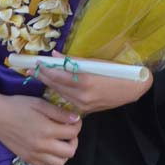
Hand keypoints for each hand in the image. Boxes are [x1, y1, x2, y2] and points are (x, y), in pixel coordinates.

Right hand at [0, 93, 81, 164]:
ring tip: (59, 141)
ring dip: (63, 152)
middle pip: (70, 152)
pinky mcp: (27, 159)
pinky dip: (51, 159)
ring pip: (59, 163)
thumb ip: (59, 112)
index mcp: (46, 130)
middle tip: (68, 132)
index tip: (73, 120)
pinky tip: (48, 147)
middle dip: (73, 141)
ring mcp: (34, 155)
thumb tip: (75, 119)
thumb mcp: (39, 103)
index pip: (73, 133)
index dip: (77, 125)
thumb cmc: (18, 105)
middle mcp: (42, 146)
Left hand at [30, 55, 152, 114]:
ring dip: (49, 83)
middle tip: (31, 68)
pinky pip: (68, 98)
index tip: (36, 62)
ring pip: (60, 93)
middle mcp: (81, 96)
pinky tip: (54, 84)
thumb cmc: (118, 72)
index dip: (46, 68)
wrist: (133, 89)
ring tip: (39, 74)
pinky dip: (59, 90)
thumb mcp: (97, 63)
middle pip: (56, 85)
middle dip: (43, 76)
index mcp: (85, 82)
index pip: (58, 75)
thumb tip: (56, 56)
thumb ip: (75, 61)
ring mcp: (83, 104)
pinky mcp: (85, 109)